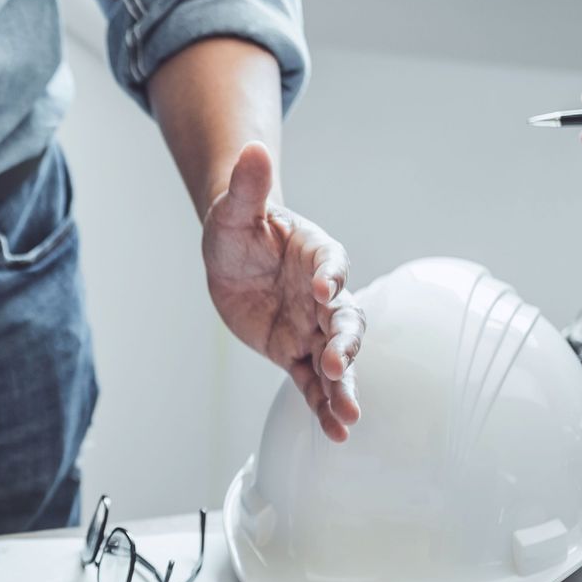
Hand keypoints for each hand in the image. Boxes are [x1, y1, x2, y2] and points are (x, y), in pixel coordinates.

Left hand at [201, 142, 362, 440]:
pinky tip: (336, 432)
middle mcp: (324, 294)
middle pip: (346, 319)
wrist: (232, 257)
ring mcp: (312, 327)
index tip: (326, 290)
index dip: (333, 277)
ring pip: (336, 358)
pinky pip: (314, 383)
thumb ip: (249, 186)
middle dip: (346, 341)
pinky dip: (324, 406)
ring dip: (344, 385)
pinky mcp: (296, 353)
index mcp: (317, 254)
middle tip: (338, 360)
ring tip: (349, 415)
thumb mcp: (234, 210)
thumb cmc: (238, 228)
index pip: (333, 264)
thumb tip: (253, 149)